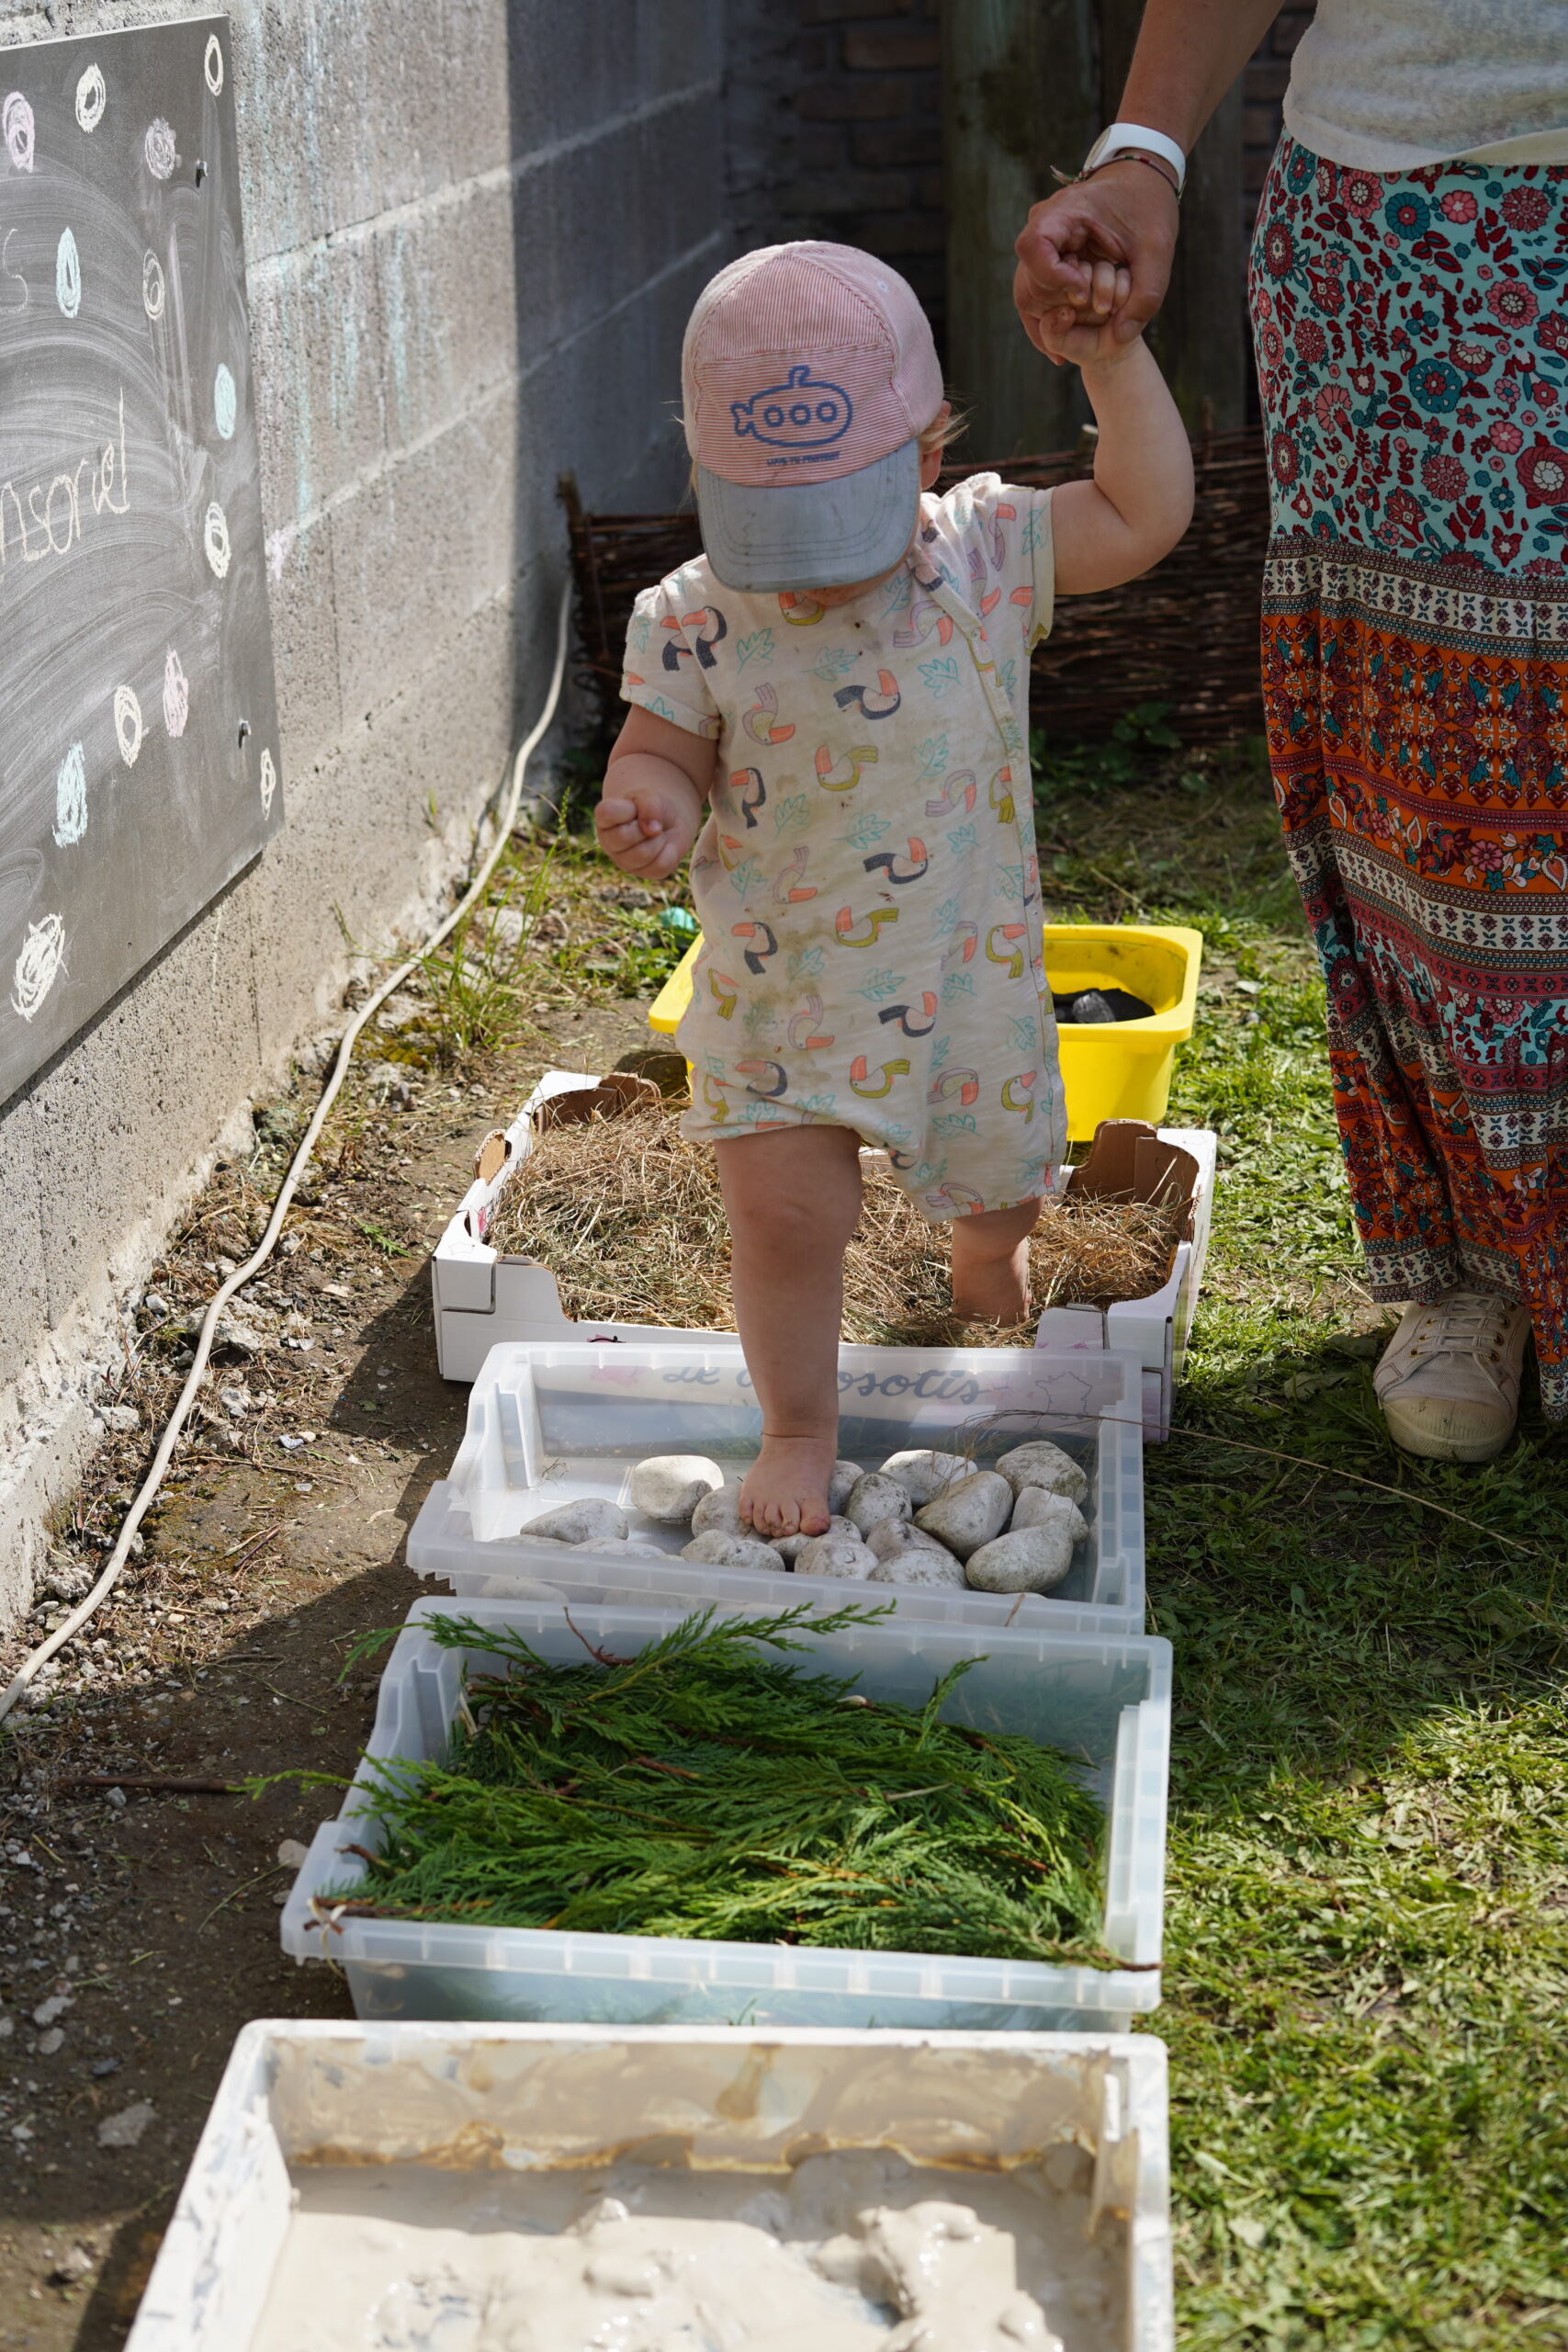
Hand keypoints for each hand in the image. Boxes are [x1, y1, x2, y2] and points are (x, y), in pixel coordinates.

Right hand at [594, 772, 700, 880]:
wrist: (670, 820)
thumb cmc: (653, 807)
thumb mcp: (650, 796)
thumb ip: (649, 806)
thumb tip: (652, 831)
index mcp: (604, 818)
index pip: (608, 813)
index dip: (628, 808)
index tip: (635, 807)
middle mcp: (609, 842)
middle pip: (625, 837)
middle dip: (645, 825)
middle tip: (649, 822)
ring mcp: (625, 861)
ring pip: (643, 854)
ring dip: (658, 839)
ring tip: (657, 834)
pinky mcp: (645, 873)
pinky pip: (660, 866)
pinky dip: (670, 851)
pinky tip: (664, 845)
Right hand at [1014, 161, 1178, 352]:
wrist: (1141, 184)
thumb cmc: (1148, 207)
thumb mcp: (1158, 249)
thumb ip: (1146, 294)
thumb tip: (1121, 337)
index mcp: (1064, 212)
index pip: (1033, 247)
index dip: (1053, 278)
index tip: (1082, 292)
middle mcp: (1043, 227)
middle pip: (1029, 281)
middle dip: (1060, 305)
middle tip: (1095, 311)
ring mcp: (1042, 246)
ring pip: (1028, 295)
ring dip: (1054, 318)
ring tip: (1084, 330)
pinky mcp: (1046, 263)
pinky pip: (1036, 298)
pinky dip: (1049, 323)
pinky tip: (1060, 353)